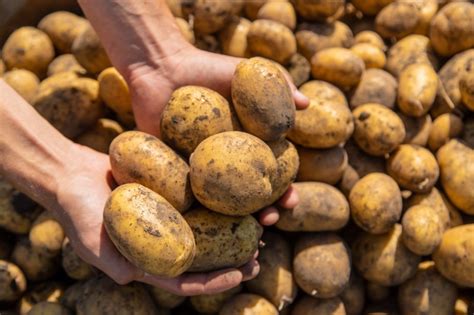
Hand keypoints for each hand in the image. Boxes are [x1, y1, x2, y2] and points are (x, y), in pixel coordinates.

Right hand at [54, 144, 258, 294]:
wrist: (71, 174)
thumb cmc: (77, 212)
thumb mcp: (92, 243)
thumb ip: (113, 263)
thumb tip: (135, 278)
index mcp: (151, 261)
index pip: (188, 280)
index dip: (216, 281)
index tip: (241, 274)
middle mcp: (166, 240)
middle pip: (207, 255)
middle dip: (235, 259)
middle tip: (260, 254)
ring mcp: (171, 215)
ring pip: (210, 226)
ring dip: (235, 228)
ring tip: (262, 223)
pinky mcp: (171, 190)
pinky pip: (200, 196)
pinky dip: (220, 198)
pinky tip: (240, 192)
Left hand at [127, 46, 308, 224]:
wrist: (162, 68)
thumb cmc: (206, 69)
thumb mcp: (247, 73)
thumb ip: (278, 85)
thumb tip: (306, 106)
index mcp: (248, 144)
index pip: (271, 173)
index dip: (284, 189)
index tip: (291, 200)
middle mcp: (226, 161)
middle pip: (249, 194)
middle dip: (264, 212)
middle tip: (270, 221)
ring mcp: (201, 169)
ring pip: (221, 203)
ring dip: (235, 222)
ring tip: (245, 232)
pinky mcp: (174, 171)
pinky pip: (187, 197)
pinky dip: (197, 215)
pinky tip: (206, 229)